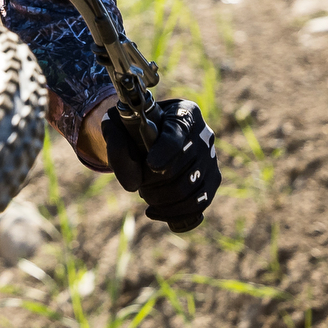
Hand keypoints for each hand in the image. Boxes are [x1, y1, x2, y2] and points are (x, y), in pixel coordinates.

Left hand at [101, 99, 219, 232]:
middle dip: (154, 182)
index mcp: (183, 114)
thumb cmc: (130, 128)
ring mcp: (211, 158)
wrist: (145, 134)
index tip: (151, 165)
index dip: (166, 152)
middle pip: (182, 168)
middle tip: (139, 183)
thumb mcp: (115, 126)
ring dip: (161, 198)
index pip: (178, 135)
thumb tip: (131, 185)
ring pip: (190, 189)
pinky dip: (174, 213)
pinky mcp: (212, 180)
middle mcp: (204, 135)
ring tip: (146, 194)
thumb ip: (117, 147)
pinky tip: (155, 211)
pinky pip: (199, 204)